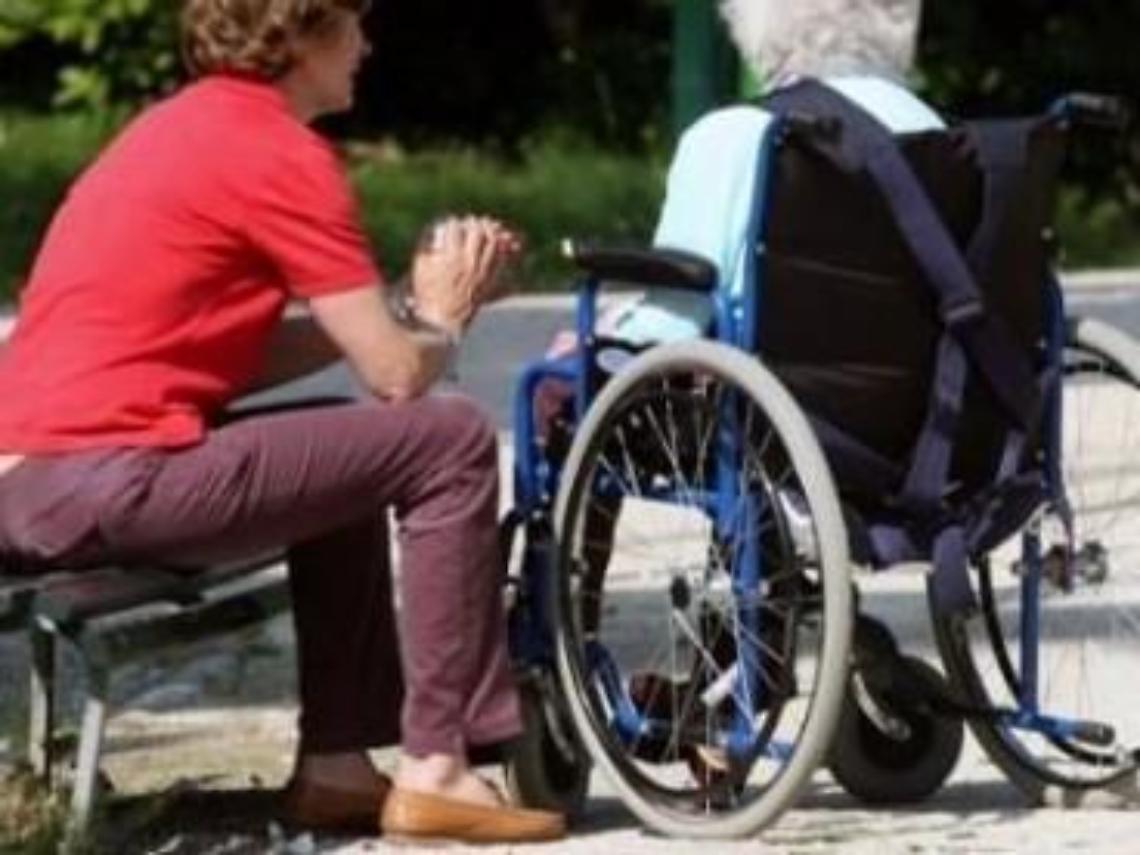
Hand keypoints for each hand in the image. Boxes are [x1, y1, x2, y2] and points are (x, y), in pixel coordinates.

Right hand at [411, 215, 522, 333]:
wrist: (441, 318)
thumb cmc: (426, 292)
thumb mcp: (421, 266)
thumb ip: (426, 243)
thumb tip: (434, 226)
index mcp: (451, 257)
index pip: (455, 228)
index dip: (452, 222)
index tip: (450, 222)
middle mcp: (469, 263)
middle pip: (477, 232)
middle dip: (473, 223)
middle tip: (469, 223)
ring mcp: (481, 272)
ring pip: (492, 243)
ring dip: (489, 233)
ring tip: (485, 230)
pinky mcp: (489, 281)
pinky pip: (500, 259)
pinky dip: (500, 249)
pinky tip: (496, 244)